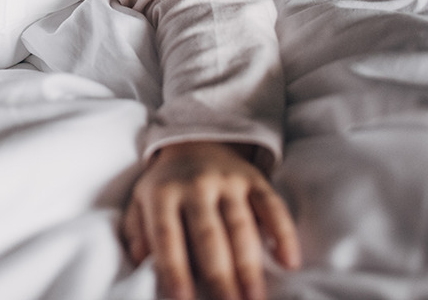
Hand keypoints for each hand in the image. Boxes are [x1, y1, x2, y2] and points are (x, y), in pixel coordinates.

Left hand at [121, 141, 300, 299]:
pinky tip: (289, 261)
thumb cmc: (166, 186)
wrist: (195, 142)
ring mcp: (227, 180)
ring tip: (255, 298)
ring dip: (249, 265)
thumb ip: (138, 231)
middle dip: (219, 275)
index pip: (167, 235)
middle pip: (208, 235)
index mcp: (162, 193)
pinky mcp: (255, 179)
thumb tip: (139, 260)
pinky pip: (272, 206)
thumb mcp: (141, 201)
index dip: (174, 269)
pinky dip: (283, 233)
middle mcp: (195, 185)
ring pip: (241, 225)